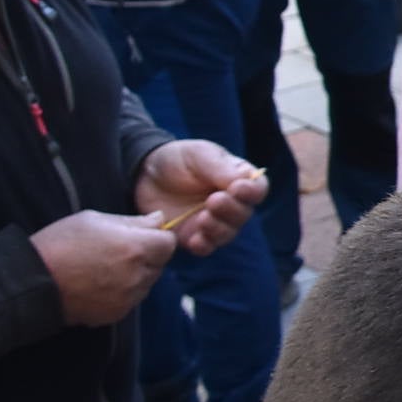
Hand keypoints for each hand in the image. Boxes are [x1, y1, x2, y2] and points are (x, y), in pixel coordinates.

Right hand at [30, 210, 180, 324]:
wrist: (31, 282)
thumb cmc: (60, 244)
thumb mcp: (94, 220)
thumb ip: (133, 221)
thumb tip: (159, 219)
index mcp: (135, 248)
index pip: (168, 243)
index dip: (156, 237)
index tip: (140, 235)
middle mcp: (136, 275)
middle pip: (159, 264)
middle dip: (146, 256)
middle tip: (116, 251)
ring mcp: (127, 298)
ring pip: (146, 283)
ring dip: (135, 274)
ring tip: (104, 267)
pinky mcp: (116, 314)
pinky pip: (131, 300)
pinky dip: (122, 292)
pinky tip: (98, 284)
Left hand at [135, 140, 268, 256]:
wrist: (145, 174)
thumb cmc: (178, 159)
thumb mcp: (198, 154)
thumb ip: (220, 167)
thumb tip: (244, 181)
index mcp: (238, 179)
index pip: (257, 189)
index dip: (252, 192)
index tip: (238, 189)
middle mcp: (231, 203)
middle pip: (244, 214)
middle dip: (231, 210)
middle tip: (213, 201)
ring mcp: (213, 221)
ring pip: (228, 233)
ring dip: (218, 228)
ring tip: (203, 218)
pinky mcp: (194, 236)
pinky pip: (206, 247)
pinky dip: (204, 245)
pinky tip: (195, 240)